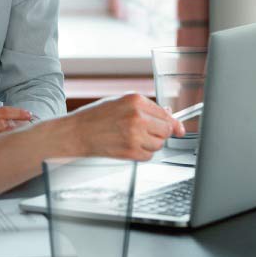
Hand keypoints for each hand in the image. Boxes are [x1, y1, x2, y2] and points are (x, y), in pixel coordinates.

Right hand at [68, 93, 184, 160]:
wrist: (77, 132)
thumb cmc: (97, 116)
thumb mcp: (121, 103)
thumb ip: (146, 108)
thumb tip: (171, 117)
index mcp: (136, 100)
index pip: (165, 114)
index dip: (171, 123)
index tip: (178, 128)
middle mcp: (137, 117)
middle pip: (166, 130)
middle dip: (160, 132)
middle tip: (146, 132)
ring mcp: (134, 135)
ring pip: (158, 144)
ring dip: (151, 143)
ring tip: (133, 138)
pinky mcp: (130, 152)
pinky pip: (148, 155)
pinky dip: (143, 153)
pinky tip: (129, 146)